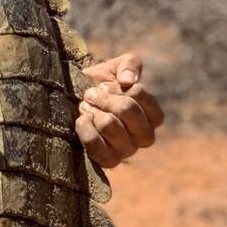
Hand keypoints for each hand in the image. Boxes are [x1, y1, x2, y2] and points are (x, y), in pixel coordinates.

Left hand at [75, 52, 163, 167]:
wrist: (74, 101)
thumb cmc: (100, 85)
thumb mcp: (117, 67)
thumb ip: (130, 65)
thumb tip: (128, 79)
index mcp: (152, 116)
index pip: (142, 97)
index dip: (121, 88)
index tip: (105, 86)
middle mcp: (144, 136)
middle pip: (128, 110)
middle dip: (105, 99)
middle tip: (90, 95)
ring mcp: (127, 151)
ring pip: (110, 125)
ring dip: (93, 112)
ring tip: (86, 109)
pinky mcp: (107, 161)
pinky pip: (95, 145)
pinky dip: (84, 128)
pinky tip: (81, 120)